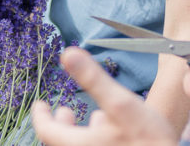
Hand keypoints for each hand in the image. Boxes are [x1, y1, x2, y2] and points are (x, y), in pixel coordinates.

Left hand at [31, 47, 177, 145]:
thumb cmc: (148, 142)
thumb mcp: (121, 104)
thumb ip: (93, 79)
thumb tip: (68, 53)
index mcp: (79, 145)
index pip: (46, 131)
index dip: (41, 116)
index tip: (40, 105)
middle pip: (62, 142)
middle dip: (61, 124)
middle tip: (64, 110)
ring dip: (82, 132)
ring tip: (93, 117)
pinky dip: (97, 141)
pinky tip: (114, 132)